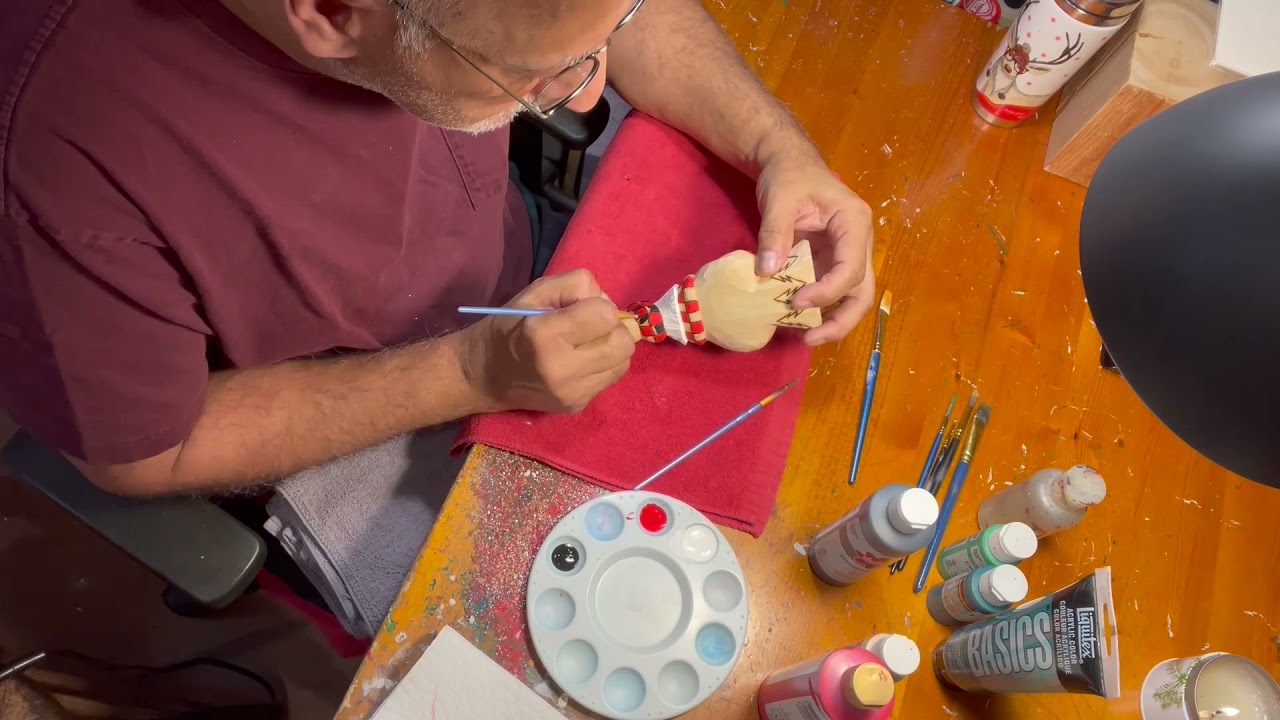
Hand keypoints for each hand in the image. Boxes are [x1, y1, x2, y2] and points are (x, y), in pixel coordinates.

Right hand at [455, 270, 634, 413]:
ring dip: (610, 348)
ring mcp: (572, 393)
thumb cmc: (509, 326)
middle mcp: (562, 369)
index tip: (579, 310)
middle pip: (624, 343)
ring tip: (585, 345)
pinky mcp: (576, 406)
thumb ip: (576, 286)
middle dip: (612, 329)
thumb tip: (609, 305)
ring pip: (623, 362)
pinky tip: (579, 363)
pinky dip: (602, 366)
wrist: (483, 375)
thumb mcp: (536, 292)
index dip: (597, 306)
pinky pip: (610, 379)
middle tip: (589, 328)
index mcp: (545, 335)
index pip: (606, 315)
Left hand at [754, 153, 874, 345]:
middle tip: (809, 338)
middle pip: (862, 292)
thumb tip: (766, 273)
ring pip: (851, 298)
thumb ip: (774, 234)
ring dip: (831, 320)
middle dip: (840, 320)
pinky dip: (816, 310)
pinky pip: (829, 292)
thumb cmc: (789, 174)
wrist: (788, 163)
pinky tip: (793, 320)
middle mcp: (859, 243)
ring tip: (803, 337)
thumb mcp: (778, 199)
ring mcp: (846, 255)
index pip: (851, 268)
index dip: (827, 292)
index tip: (795, 301)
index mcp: (855, 223)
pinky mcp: (829, 263)